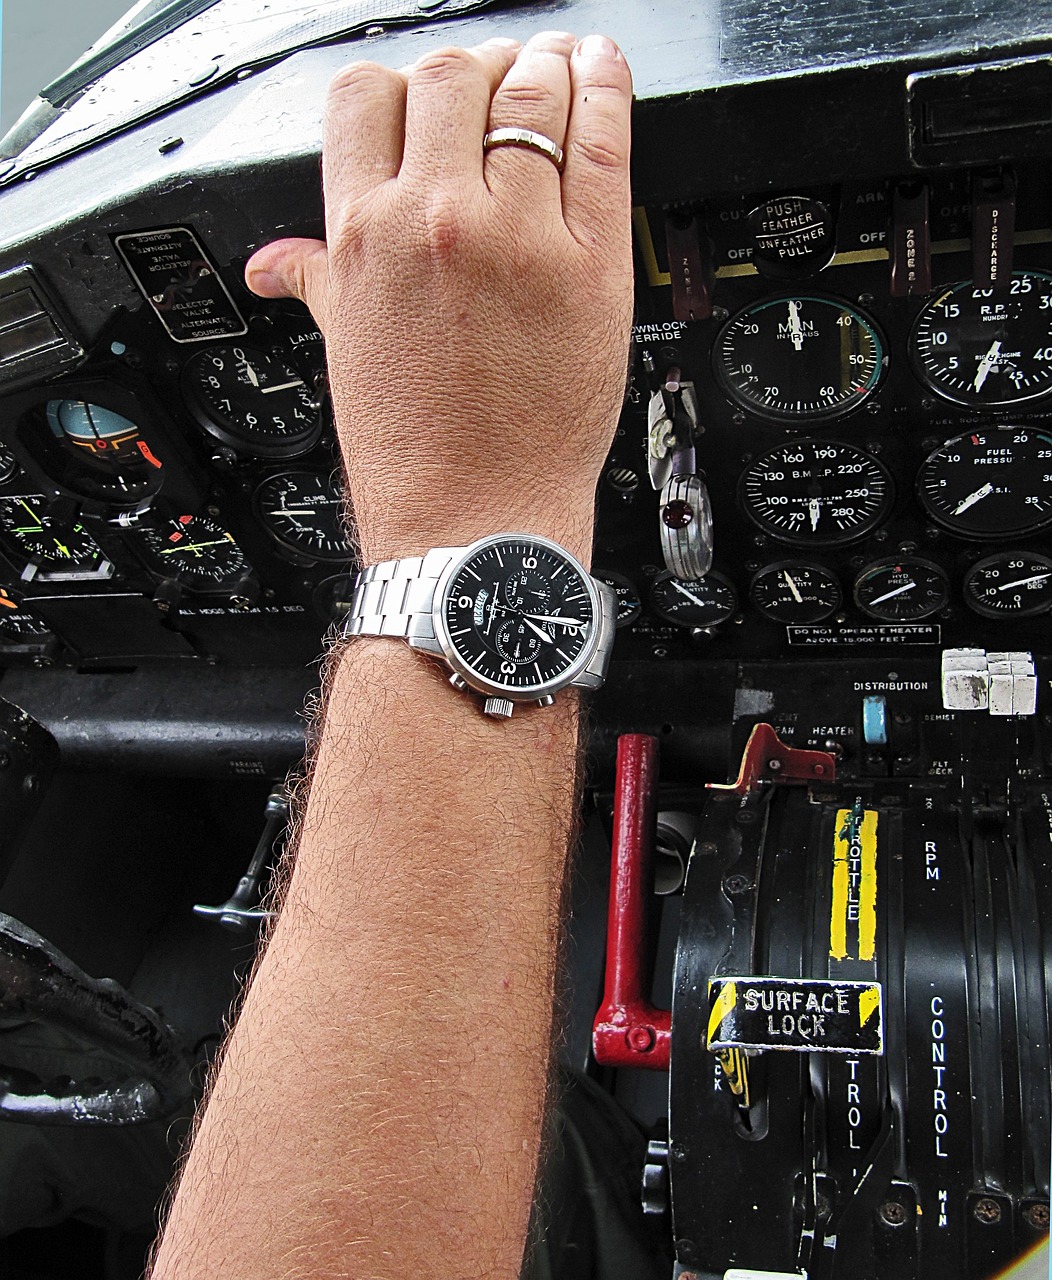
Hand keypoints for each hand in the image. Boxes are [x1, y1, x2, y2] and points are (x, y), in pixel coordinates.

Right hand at [245, 32, 633, 562]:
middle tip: (496, 91)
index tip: (428, 104)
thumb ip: (318, 281)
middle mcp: (431, 221)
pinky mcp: (589, 263)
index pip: (364, 96)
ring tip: (554, 73)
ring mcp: (514, 236)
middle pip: (449, 74)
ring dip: (542, 66)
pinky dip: (605, 88)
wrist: (473, 520)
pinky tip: (601, 72)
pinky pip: (601, 139)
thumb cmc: (412, 451)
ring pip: (528, 90)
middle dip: (473, 72)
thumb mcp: (346, 351)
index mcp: (361, 236)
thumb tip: (276, 260)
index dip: (400, 87)